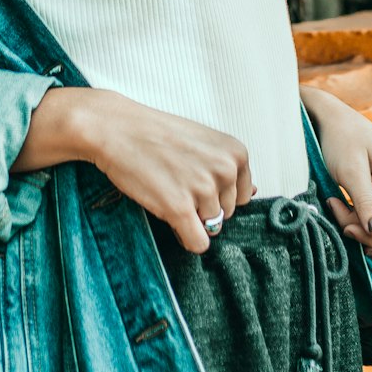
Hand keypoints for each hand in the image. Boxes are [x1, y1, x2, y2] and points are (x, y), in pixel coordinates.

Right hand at [79, 90, 255, 254]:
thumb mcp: (203, 141)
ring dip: (189, 217)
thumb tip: (254, 193)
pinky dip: (184, 236)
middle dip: (203, 206)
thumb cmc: (157, 134)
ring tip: (167, 188)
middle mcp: (225, 170)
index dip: (216, 192)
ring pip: (210, 228)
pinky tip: (167, 211)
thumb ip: (228, 167)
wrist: (117, 128)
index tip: (193, 176)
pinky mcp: (180, 209)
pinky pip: (197, 243)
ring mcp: (203, 190)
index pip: (242, 196)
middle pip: (226, 213)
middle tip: (176, 180)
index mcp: (236, 152)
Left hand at [301, 86, 371, 262]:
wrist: (333, 120)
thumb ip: (365, 203)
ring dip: (362, 230)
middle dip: (364, 231)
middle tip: (336, 208)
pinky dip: (361, 225)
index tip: (346, 225)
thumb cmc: (341, 138)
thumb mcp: (350, 171)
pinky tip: (343, 209)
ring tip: (338, 208)